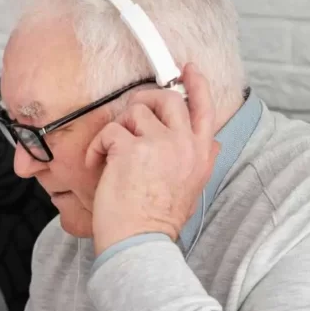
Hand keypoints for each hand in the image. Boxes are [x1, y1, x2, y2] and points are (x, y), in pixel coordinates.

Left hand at [86, 63, 221, 255]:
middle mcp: (184, 145)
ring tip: (110, 154)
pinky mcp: (131, 148)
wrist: (141, 242)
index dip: (196, 85)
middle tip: (128, 116)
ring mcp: (159, 144)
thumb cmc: (157, 222)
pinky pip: (110, 130)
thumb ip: (202, 161)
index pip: (205, 109)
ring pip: (135, 112)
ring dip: (117, 129)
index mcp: (201, 155)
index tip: (188, 68)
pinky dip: (97, 146)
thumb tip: (212, 143)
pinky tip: (97, 162)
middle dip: (143, 101)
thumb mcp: (193, 189)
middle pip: (168, 99)